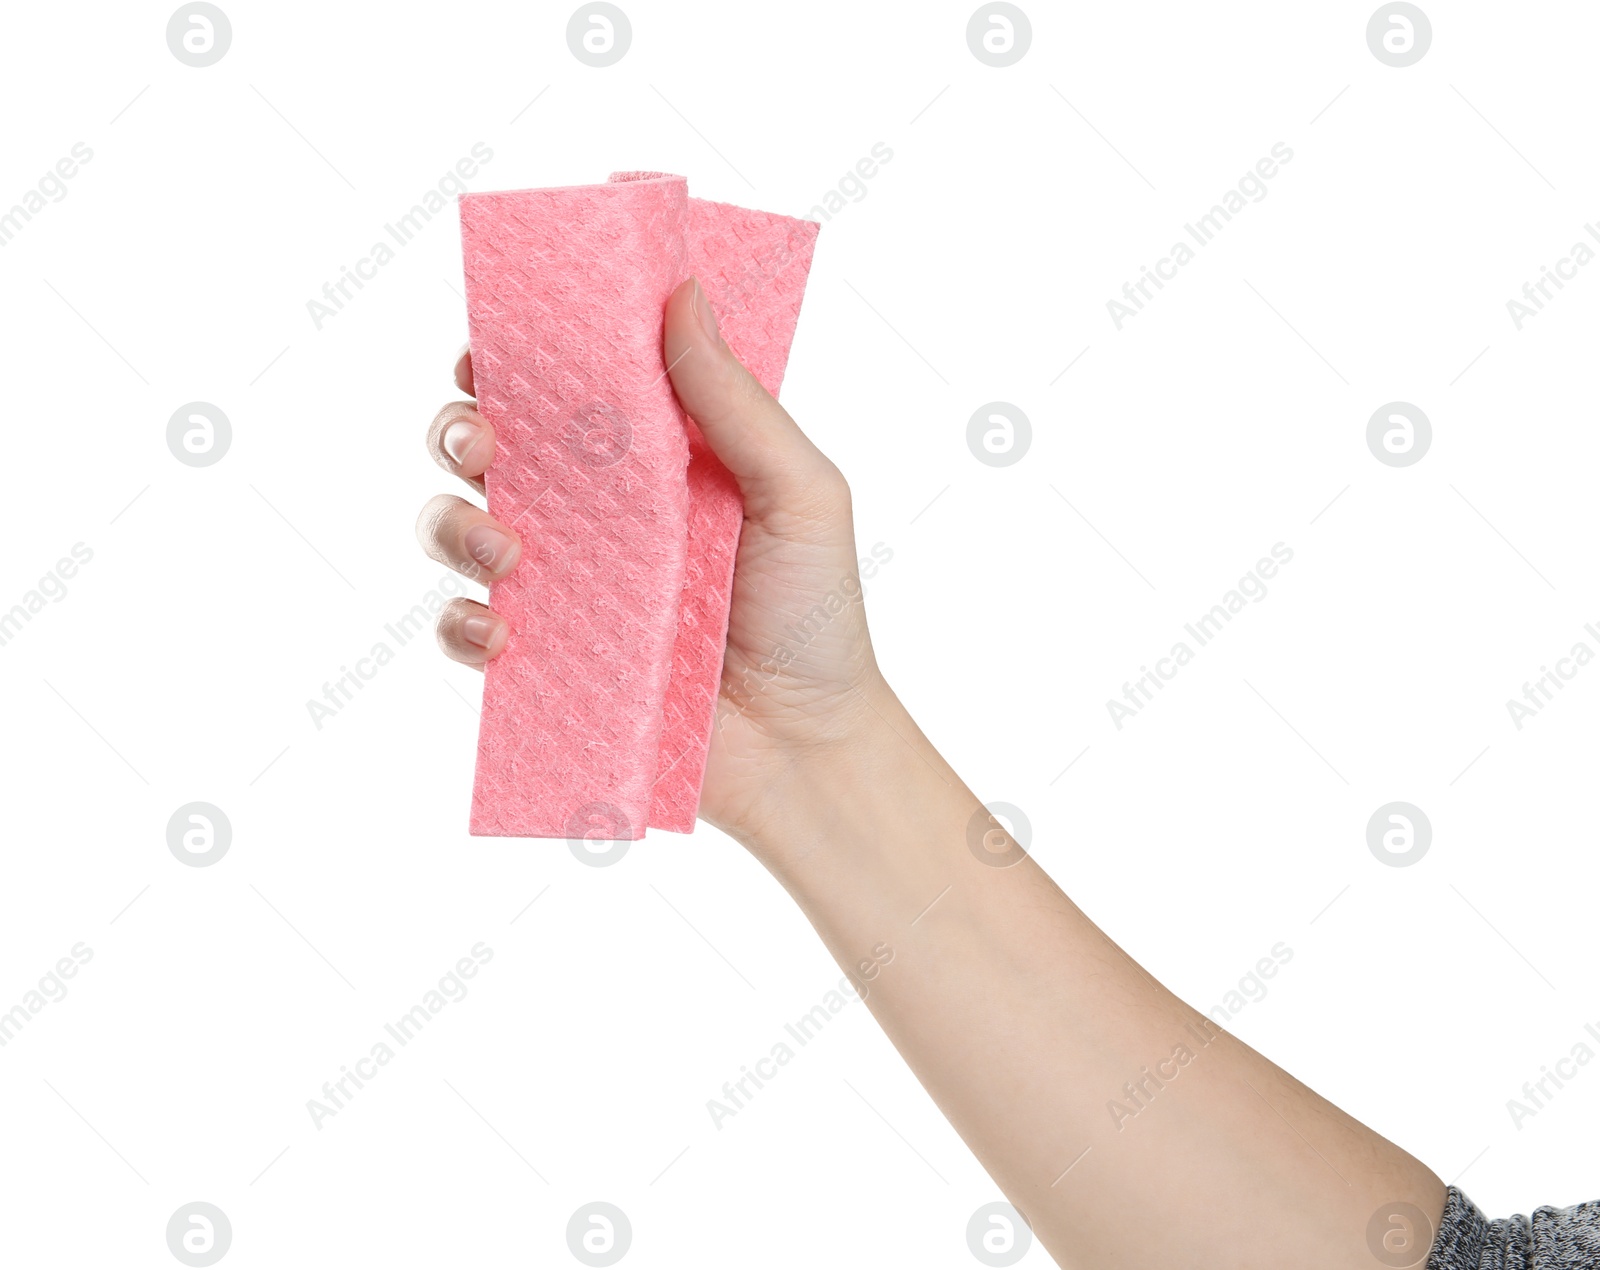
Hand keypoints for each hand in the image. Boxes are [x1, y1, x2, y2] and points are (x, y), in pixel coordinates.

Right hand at [416, 276, 889, 848]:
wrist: (805, 749)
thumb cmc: (815, 615)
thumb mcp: (799, 494)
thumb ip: (739, 402)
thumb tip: (682, 295)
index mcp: (652, 458)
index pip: (567, 385)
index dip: (519, 353)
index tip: (496, 338)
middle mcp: (596, 514)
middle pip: (491, 446)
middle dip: (462, 428)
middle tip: (484, 441)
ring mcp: (564, 587)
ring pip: (457, 529)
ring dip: (455, 524)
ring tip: (507, 554)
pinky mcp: (545, 660)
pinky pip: (466, 631)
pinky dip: (462, 626)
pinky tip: (501, 634)